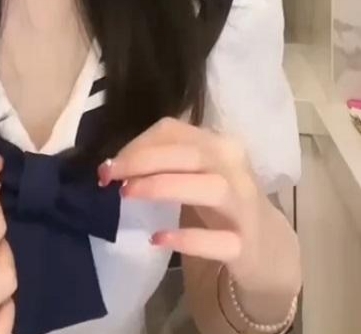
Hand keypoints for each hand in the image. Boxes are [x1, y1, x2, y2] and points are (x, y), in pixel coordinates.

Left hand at [98, 117, 296, 296]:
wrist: (269, 247)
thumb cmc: (221, 203)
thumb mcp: (199, 173)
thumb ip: (167, 162)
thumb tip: (116, 164)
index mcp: (220, 144)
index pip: (175, 131)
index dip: (138, 144)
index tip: (111, 163)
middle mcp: (235, 169)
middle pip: (191, 154)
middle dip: (144, 160)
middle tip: (109, 176)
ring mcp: (244, 208)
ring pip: (209, 188)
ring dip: (164, 187)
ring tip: (127, 195)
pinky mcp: (246, 246)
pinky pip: (218, 241)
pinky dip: (187, 238)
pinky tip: (157, 238)